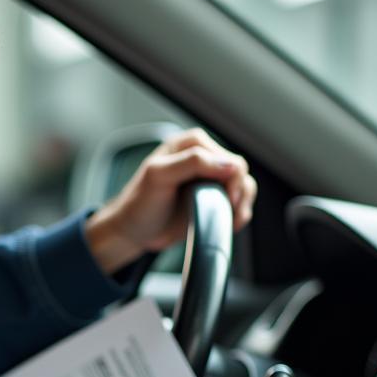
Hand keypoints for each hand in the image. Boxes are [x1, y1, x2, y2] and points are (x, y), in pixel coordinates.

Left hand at [84, 128, 255, 274]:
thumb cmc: (139, 203)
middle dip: (239, 193)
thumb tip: (229, 165)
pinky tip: (228, 223)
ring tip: (229, 220)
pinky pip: (238, 202)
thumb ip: (192, 163)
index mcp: (191, 144)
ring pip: (243, 186)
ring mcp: (208, 180)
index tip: (225, 199)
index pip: (227, 157)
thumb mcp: (159, 177)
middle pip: (239, 171)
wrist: (132, 231)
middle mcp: (203, 158)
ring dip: (242, 205)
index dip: (232, 178)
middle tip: (227, 212)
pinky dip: (239, 213)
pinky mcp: (211, 199)